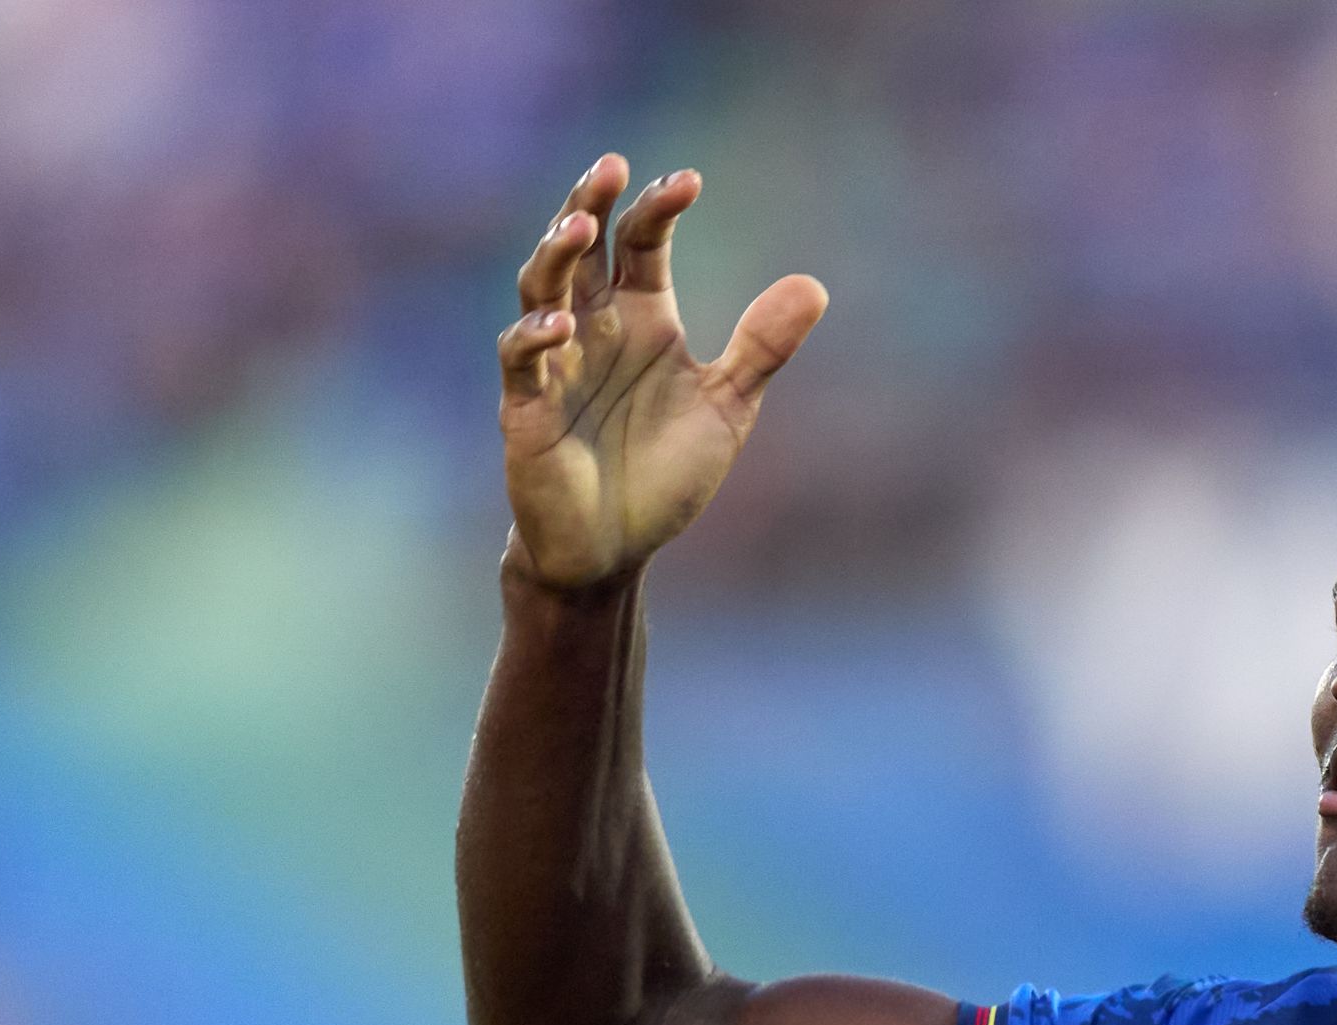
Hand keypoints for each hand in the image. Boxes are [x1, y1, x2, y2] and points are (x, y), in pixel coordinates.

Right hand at [497, 154, 828, 590]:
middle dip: (592, 202)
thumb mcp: (727, 407)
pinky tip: (562, 324)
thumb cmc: (663, 473)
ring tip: (581, 223)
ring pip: (542, 287)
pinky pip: (522, 360)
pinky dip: (536, 338)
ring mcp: (556, 362)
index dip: (659, 209)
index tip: (690, 181)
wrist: (615, 547)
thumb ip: (761, 349)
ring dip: (557, 254)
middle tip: (611, 166)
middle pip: (582, 247)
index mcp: (641, 317)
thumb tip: (814, 285)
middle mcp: (594, 327)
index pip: (643, 244)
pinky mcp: (526, 407)